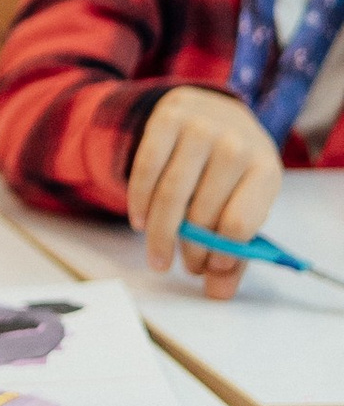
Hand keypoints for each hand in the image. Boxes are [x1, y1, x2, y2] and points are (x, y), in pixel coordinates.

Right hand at [125, 84, 284, 291]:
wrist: (216, 112)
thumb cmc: (233, 170)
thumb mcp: (246, 201)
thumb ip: (236, 250)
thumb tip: (217, 292)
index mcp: (265, 169)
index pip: (240, 224)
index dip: (222, 254)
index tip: (210, 269)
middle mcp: (235, 145)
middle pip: (203, 214)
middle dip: (191, 250)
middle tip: (185, 267)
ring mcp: (200, 128)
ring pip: (171, 195)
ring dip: (160, 235)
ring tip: (159, 257)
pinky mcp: (167, 118)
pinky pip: (145, 169)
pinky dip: (139, 203)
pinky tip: (140, 222)